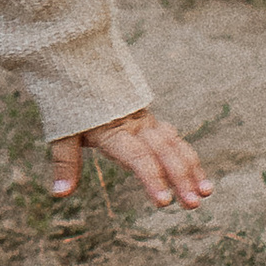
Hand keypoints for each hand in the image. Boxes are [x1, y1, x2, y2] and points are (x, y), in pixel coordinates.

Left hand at [49, 110, 211, 208]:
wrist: (80, 61)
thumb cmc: (69, 100)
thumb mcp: (62, 131)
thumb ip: (65, 163)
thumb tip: (59, 194)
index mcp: (112, 130)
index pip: (137, 157)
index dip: (151, 179)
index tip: (164, 202)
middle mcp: (135, 125)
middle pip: (163, 152)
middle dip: (180, 178)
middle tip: (193, 205)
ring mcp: (146, 121)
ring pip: (175, 145)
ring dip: (192, 169)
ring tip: (206, 193)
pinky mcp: (151, 121)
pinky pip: (174, 139)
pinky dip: (188, 158)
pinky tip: (200, 178)